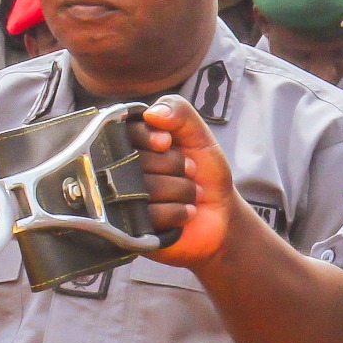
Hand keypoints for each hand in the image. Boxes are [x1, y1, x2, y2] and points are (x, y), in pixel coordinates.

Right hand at [134, 96, 249, 266]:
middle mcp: (121, 172)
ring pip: (146, 188)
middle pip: (137, 161)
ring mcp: (124, 203)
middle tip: (189, 171)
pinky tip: (186, 212)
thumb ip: (179, 112)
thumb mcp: (199, 135)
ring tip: (191, 193)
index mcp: (131, 145)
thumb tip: (151, 113)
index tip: (167, 143)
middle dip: (175, 165)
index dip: (148, 137)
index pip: (123, 132)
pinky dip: (178, 212)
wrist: (221, 214)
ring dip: (182, 189)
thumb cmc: (205, 172)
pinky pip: (151, 216)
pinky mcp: (132, 230)